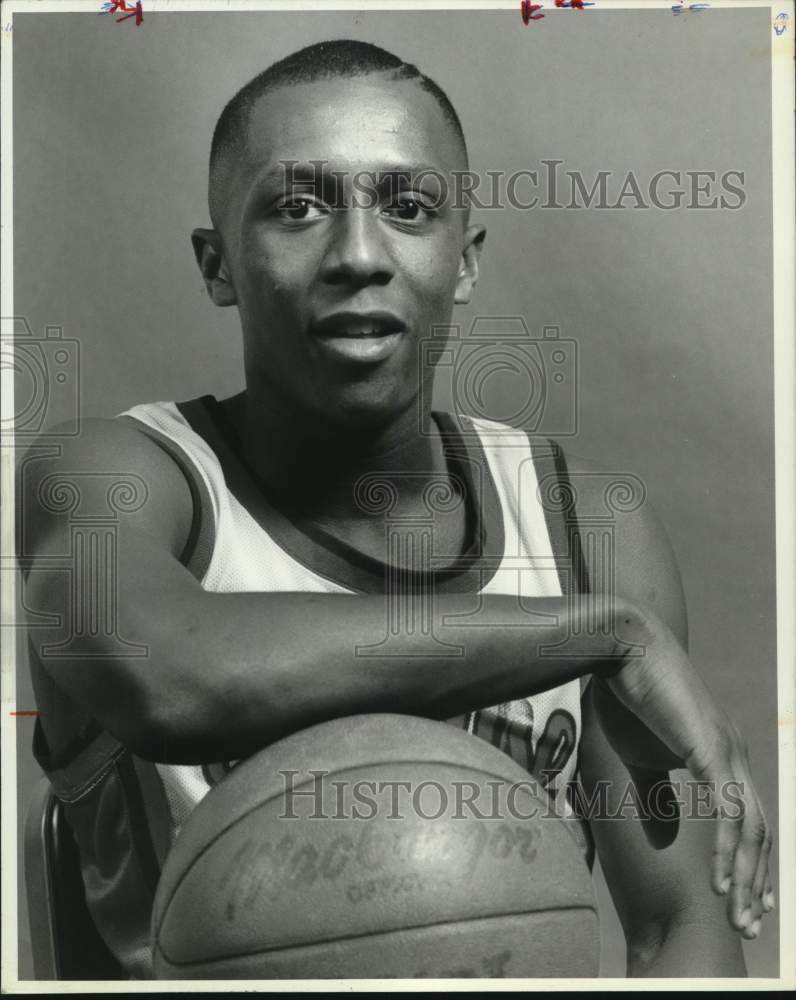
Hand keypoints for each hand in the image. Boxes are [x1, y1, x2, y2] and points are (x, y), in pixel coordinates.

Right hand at [598, 608, 773, 938]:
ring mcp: (725, 750)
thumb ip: (659, 793)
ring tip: (737, 914)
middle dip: (755, 882)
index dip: (752, 863)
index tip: (748, 902)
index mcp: (721, 754)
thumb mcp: (641, 755)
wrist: (621, 649)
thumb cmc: (626, 697)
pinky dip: (726, 849)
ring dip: (745, 876)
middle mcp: (733, 753)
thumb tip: (669, 835)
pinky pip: (726, 810)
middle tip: (749, 926)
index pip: (749, 818)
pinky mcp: (707, 748)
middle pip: (759, 831)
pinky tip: (720, 880)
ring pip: (750, 828)